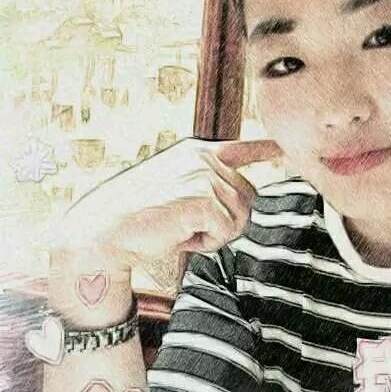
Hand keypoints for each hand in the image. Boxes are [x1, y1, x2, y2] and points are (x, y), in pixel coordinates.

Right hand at [56, 138, 282, 257]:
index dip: (267, 149)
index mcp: (197, 152)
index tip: (285, 148)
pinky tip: (180, 236)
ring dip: (215, 232)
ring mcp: (204, 176)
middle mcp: (204, 159)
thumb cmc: (139, 214)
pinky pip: (226, 231)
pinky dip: (206, 242)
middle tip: (191, 225)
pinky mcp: (201, 198)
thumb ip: (208, 185)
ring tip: (181, 228)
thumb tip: (243, 201)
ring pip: (240, 216)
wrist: (104, 228)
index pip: (242, 148)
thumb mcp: (176, 186)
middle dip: (227, 219)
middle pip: (247, 196)